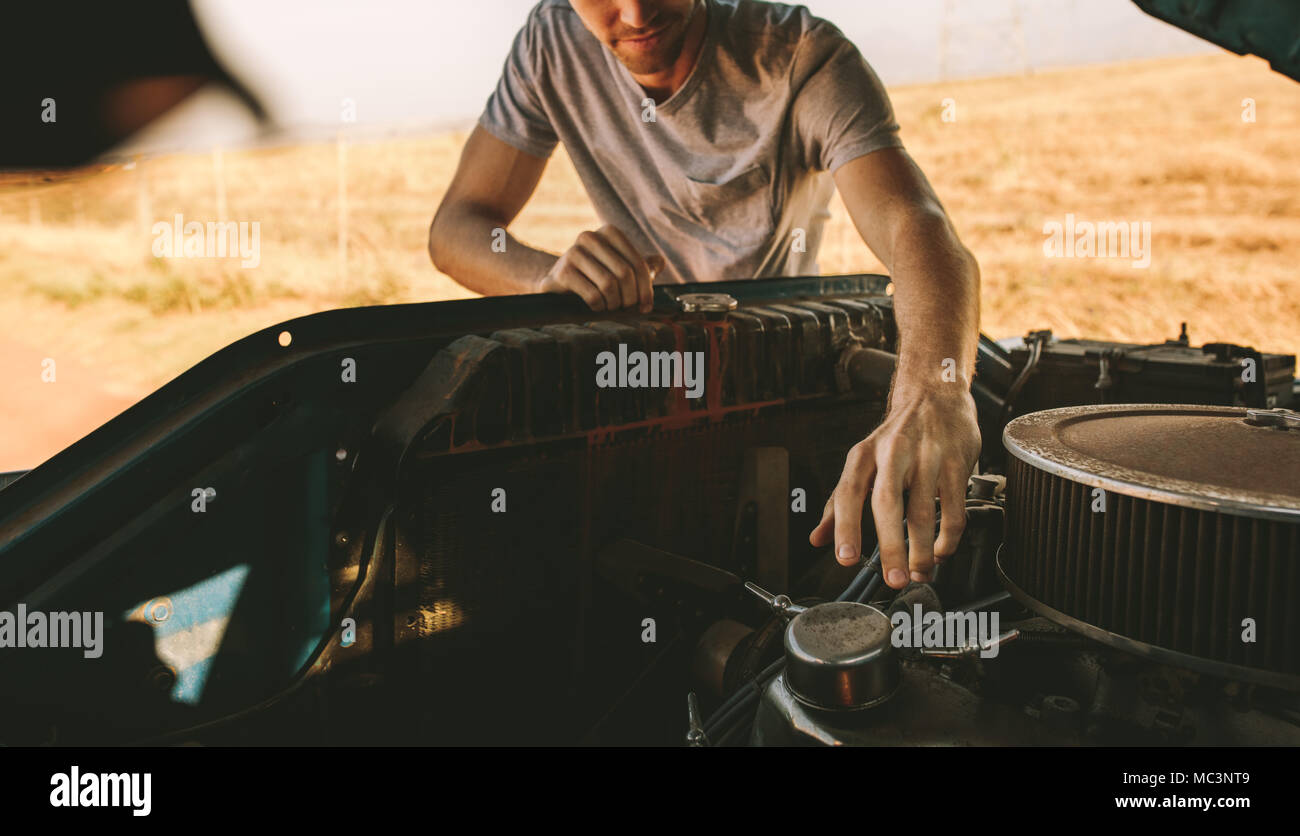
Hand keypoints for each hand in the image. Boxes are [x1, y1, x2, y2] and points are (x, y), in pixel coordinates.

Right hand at [537, 224, 663, 312]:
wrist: (558, 284)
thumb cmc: (594, 276)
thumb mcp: (619, 268)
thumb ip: (640, 266)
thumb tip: (660, 262)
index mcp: (609, 233)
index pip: (638, 264)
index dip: (646, 289)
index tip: (645, 307)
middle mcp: (590, 237)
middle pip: (625, 274)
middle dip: (630, 298)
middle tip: (627, 309)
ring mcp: (573, 252)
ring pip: (609, 285)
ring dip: (614, 303)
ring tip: (611, 307)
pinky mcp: (563, 271)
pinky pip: (593, 295)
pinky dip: (599, 306)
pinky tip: (597, 307)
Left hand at [809, 386, 980, 588]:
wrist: (935, 395)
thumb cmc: (895, 435)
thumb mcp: (861, 461)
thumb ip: (839, 502)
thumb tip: (817, 539)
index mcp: (863, 455)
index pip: (849, 492)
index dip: (845, 526)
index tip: (846, 557)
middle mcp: (894, 453)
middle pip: (888, 503)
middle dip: (891, 547)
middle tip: (893, 580)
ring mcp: (928, 457)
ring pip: (925, 512)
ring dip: (922, 551)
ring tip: (918, 573)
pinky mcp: (957, 464)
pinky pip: (955, 509)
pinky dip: (949, 538)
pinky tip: (941, 552)